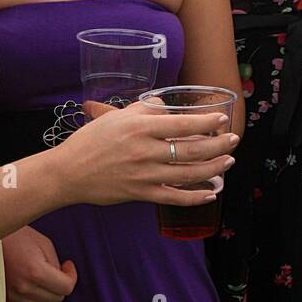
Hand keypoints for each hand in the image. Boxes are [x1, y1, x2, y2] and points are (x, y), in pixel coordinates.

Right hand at [1, 225, 76, 301]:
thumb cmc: (16, 236)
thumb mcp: (43, 243)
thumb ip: (56, 264)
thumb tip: (62, 277)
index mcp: (35, 271)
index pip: (66, 288)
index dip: (72, 276)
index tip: (68, 266)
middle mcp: (23, 288)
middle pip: (56, 298)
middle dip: (61, 284)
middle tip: (56, 269)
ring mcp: (12, 296)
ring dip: (47, 293)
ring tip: (42, 275)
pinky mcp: (5, 300)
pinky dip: (33, 298)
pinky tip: (30, 282)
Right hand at [51, 99, 237, 206]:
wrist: (68, 172)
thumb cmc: (90, 141)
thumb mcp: (115, 116)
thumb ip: (144, 109)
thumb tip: (165, 103)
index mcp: (140, 128)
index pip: (182, 124)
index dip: (206, 123)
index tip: (221, 119)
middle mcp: (145, 151)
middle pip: (191, 150)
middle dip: (218, 145)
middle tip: (233, 140)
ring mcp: (144, 175)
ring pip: (188, 174)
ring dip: (213, 168)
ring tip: (228, 161)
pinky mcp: (141, 194)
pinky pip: (174, 197)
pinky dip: (194, 197)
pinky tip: (210, 193)